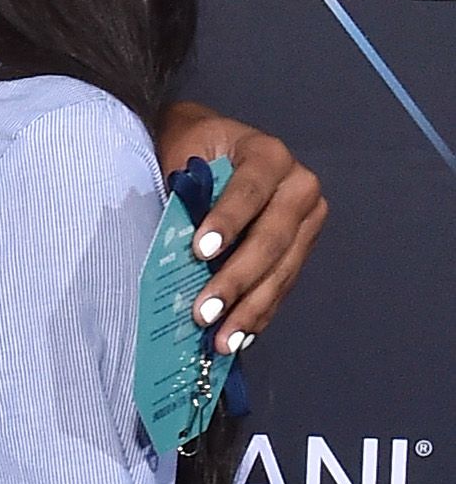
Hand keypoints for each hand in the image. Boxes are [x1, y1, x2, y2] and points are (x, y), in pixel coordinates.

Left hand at [150, 103, 324, 351]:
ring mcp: (306, 219)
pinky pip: (283, 284)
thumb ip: (186, 194)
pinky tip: (239, 337)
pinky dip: (259, 312)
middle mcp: (299, 184)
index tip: (200, 252)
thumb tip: (176, 250)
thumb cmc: (191, 149)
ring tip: (222, 339)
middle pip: (272, 238)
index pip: (250, 190)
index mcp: (269, 154)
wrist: (211, 144)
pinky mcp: (302, 247)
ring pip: (282, 269)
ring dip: (250, 308)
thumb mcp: (183, 156)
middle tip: (206, 313)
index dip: (228, 221)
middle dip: (237, 279)